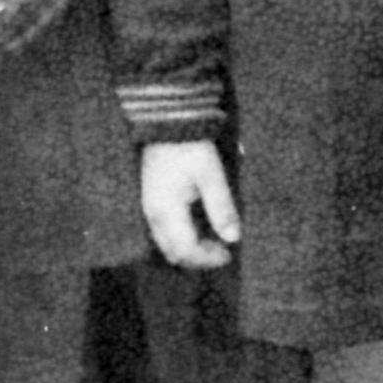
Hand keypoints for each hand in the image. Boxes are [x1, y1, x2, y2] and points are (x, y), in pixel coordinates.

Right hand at [139, 138, 238, 269]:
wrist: (165, 123)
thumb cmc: (189, 147)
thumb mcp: (211, 176)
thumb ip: (222, 208)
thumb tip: (233, 238)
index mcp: (167, 211)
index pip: (186, 250)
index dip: (208, 259)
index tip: (228, 254)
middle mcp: (153, 214)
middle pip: (173, 252)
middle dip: (198, 258)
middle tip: (221, 250)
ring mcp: (148, 208)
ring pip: (166, 243)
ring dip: (188, 248)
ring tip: (212, 239)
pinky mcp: (149, 200)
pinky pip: (162, 231)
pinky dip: (179, 237)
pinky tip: (196, 226)